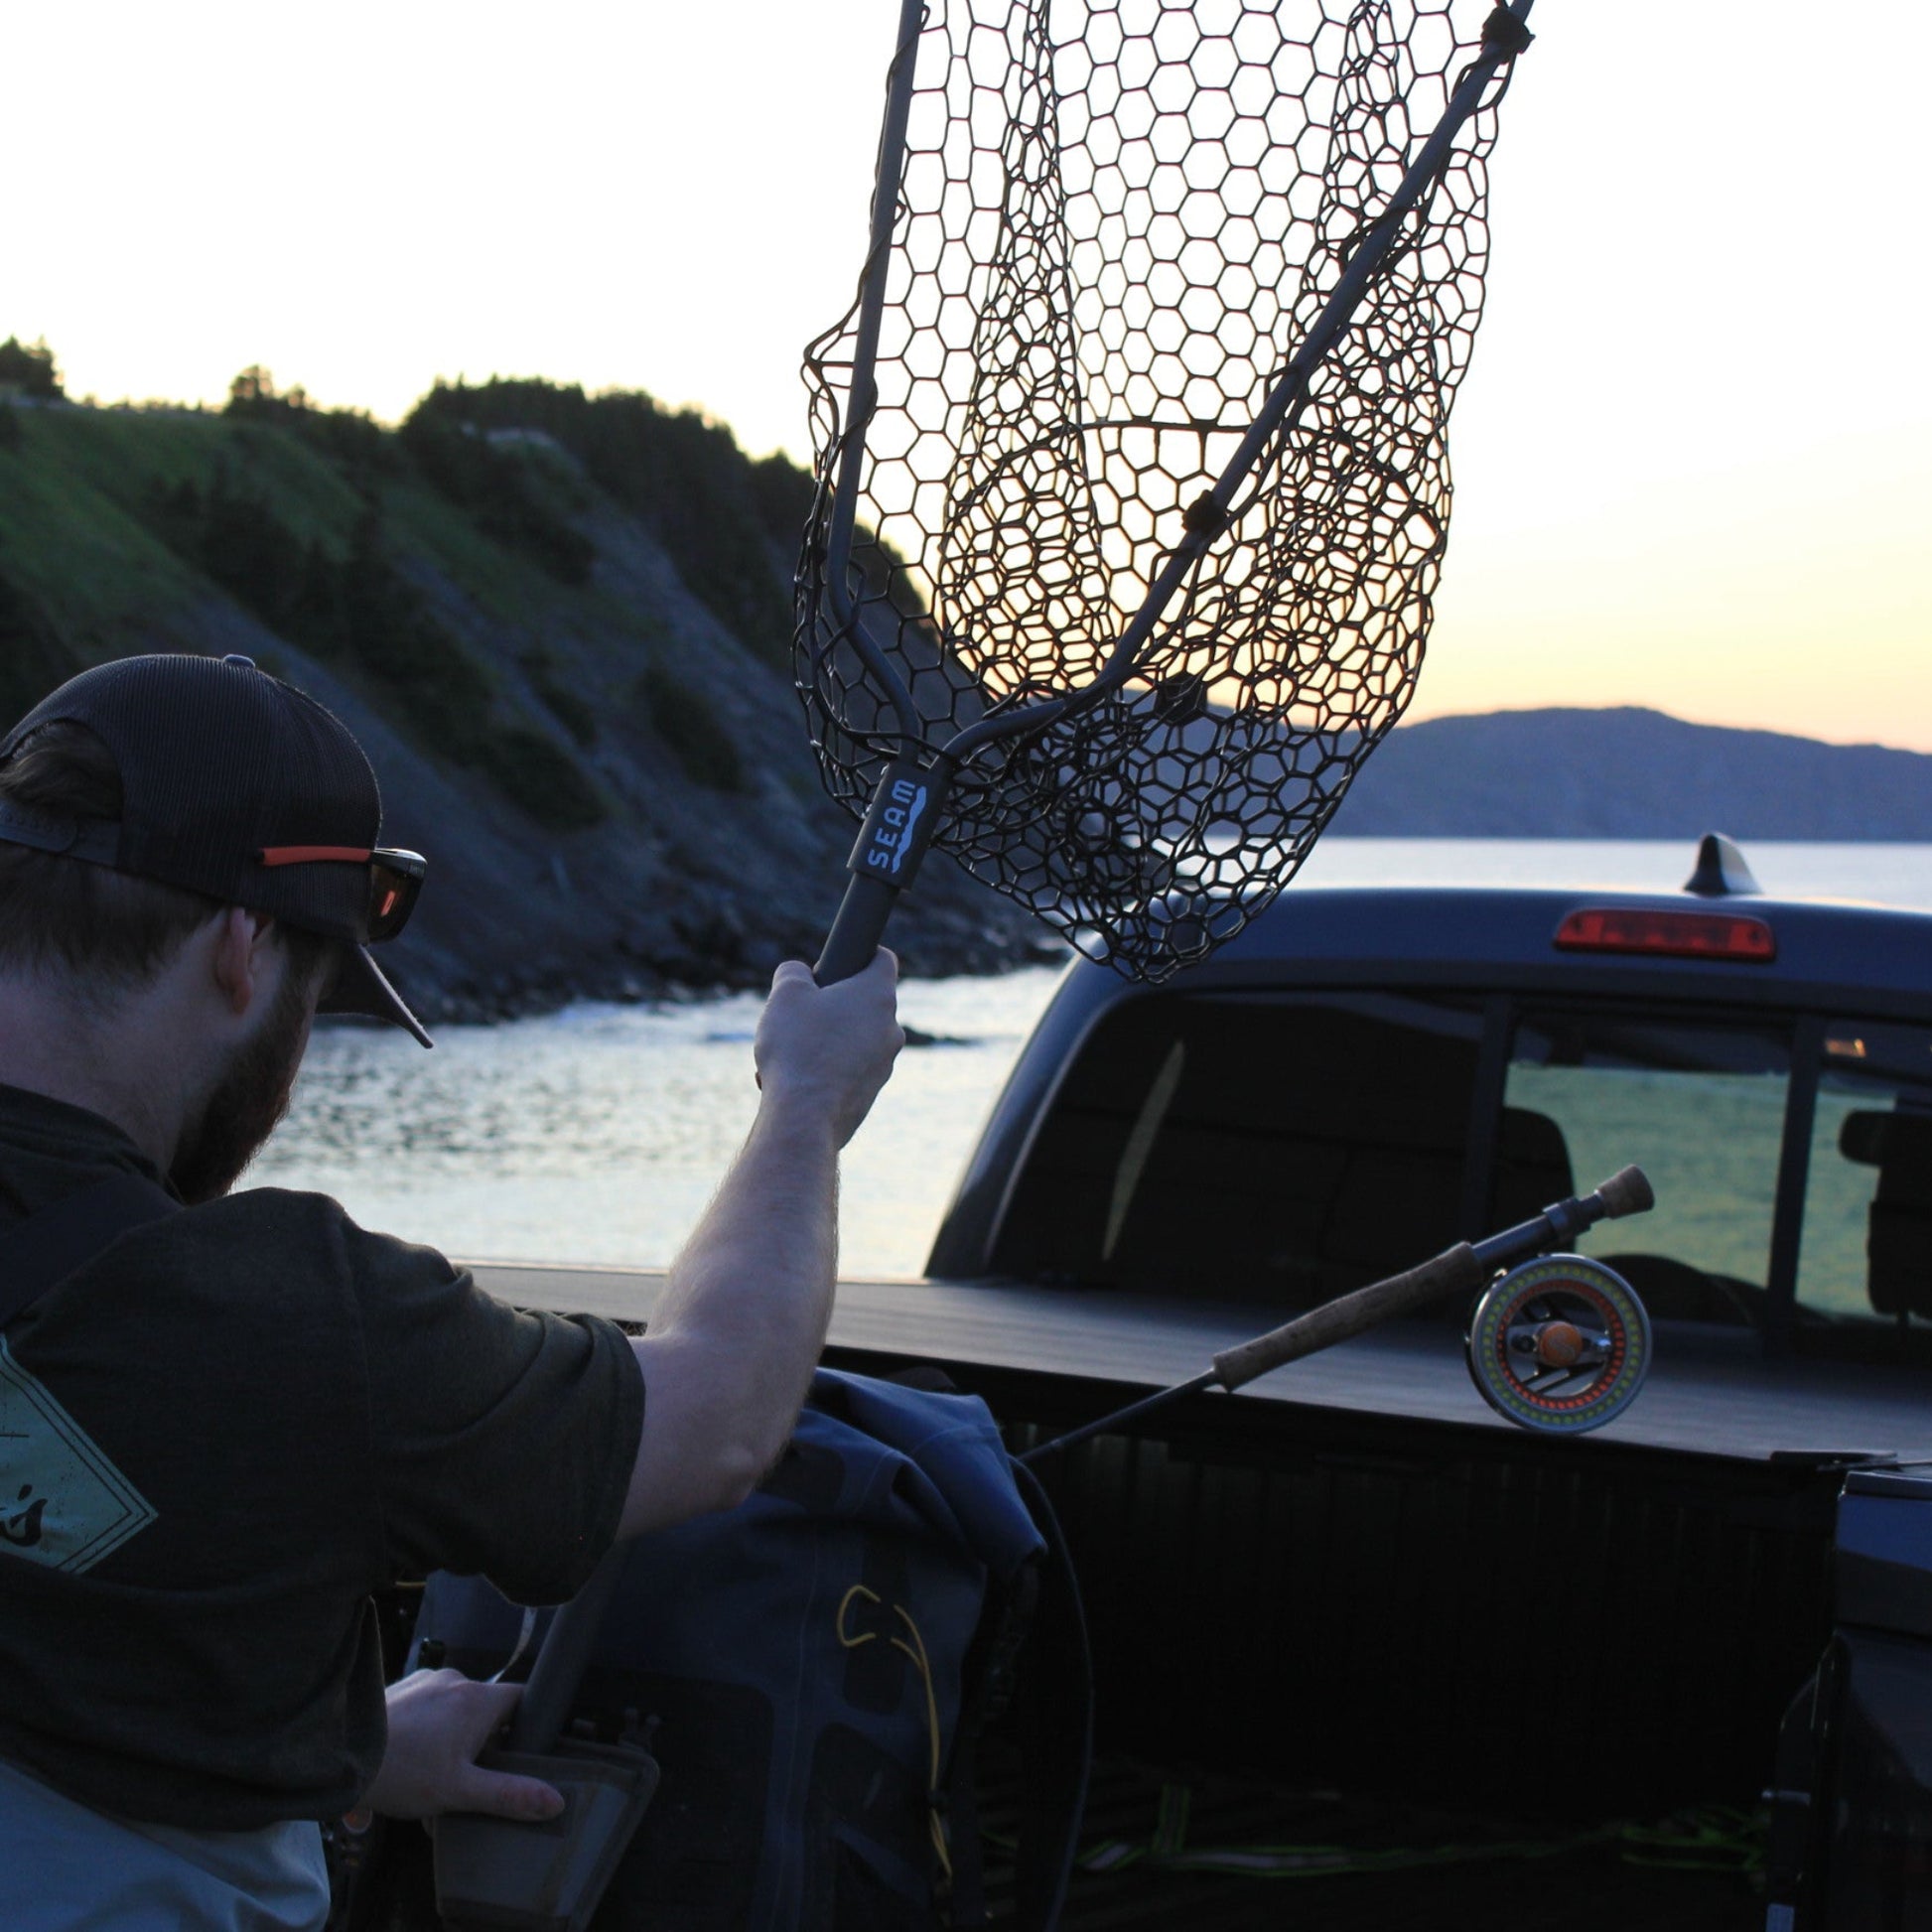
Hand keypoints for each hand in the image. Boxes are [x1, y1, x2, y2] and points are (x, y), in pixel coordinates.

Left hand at [363, 1669, 563, 1821]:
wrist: (337, 1752)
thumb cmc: (402, 1772)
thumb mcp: (460, 1791)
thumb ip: (509, 1795)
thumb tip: (555, 1801)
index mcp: (478, 1699)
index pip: (522, 1698)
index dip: (530, 1723)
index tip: (526, 1750)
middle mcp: (456, 1680)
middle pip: (487, 1710)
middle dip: (483, 1744)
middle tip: (470, 1780)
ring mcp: (425, 1681)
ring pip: (455, 1710)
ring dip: (452, 1738)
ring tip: (433, 1778)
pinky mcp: (401, 1688)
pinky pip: (428, 1706)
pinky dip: (428, 1729)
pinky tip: (411, 1761)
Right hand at [753, 952, 902, 1145]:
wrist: (804, 1119)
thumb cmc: (797, 1049)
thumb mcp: (785, 995)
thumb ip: (793, 972)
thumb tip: (798, 974)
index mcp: (877, 996)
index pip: (882, 959)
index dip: (858, 955)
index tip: (832, 967)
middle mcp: (890, 1029)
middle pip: (863, 1003)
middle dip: (831, 1005)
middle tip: (799, 1016)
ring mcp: (884, 1064)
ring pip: (853, 1039)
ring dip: (824, 1040)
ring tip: (789, 1054)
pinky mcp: (871, 1093)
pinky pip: (848, 1071)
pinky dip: (824, 1070)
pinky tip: (793, 1082)